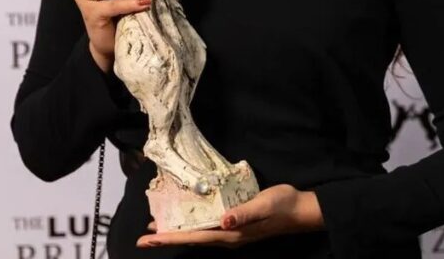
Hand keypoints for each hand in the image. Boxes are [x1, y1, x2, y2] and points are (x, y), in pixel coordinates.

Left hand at [136, 184, 324, 248]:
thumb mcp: (262, 205)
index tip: (149, 239)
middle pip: (191, 238)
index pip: (194, 237)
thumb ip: (243, 213)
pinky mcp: (235, 224)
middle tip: (144, 237)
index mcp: (230, 234)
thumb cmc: (281, 205)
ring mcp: (231, 232)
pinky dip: (192, 224)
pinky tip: (187, 218)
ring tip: (158, 228)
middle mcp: (227, 236)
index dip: (171, 238)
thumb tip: (223, 221)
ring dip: (178, 231)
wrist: (299, 210)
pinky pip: (207, 227)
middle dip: (168, 237)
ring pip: (198, 234)